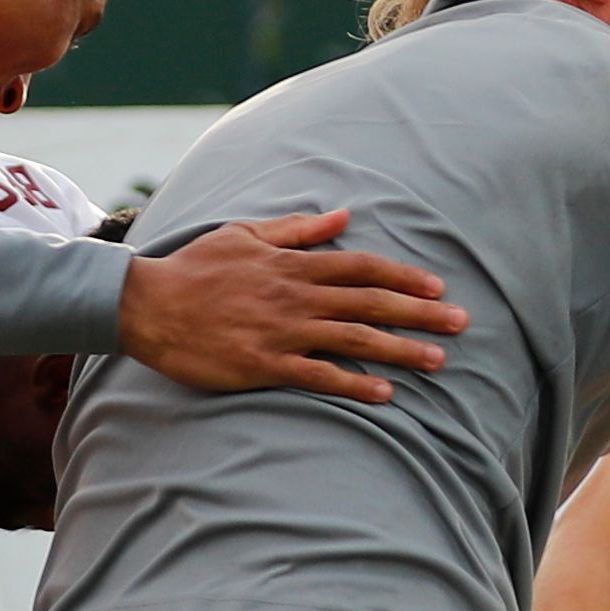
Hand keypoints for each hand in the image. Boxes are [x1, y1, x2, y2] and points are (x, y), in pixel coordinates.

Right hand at [115, 211, 467, 401]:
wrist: (147, 304)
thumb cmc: (196, 267)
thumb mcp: (245, 234)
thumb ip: (297, 228)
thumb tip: (342, 216)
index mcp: (292, 263)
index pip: (361, 267)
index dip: (403, 277)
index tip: (437, 286)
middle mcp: (295, 294)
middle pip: (370, 302)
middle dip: (420, 313)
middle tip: (462, 323)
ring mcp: (282, 330)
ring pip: (354, 339)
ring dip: (400, 350)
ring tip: (438, 361)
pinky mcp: (264, 364)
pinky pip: (318, 375)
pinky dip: (354, 384)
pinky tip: (386, 394)